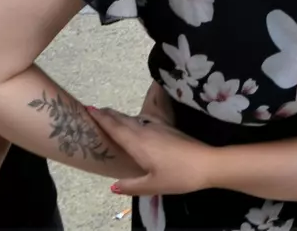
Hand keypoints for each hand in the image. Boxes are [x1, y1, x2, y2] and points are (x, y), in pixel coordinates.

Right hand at [88, 108, 216, 197]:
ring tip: (110, 117)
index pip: (116, 127)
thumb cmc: (179, 175)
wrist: (208, 162)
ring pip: (134, 119)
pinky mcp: (169, 130)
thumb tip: (113, 186)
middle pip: (123, 120)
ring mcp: (159, 128)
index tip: (88, 109)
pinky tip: (137, 125)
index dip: (101, 118)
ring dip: (120, 117)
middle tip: (94, 110)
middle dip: (108, 114)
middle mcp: (147, 131)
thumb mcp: (153, 185)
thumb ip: (131, 185)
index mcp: (139, 143)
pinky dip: (134, 121)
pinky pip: (145, 121)